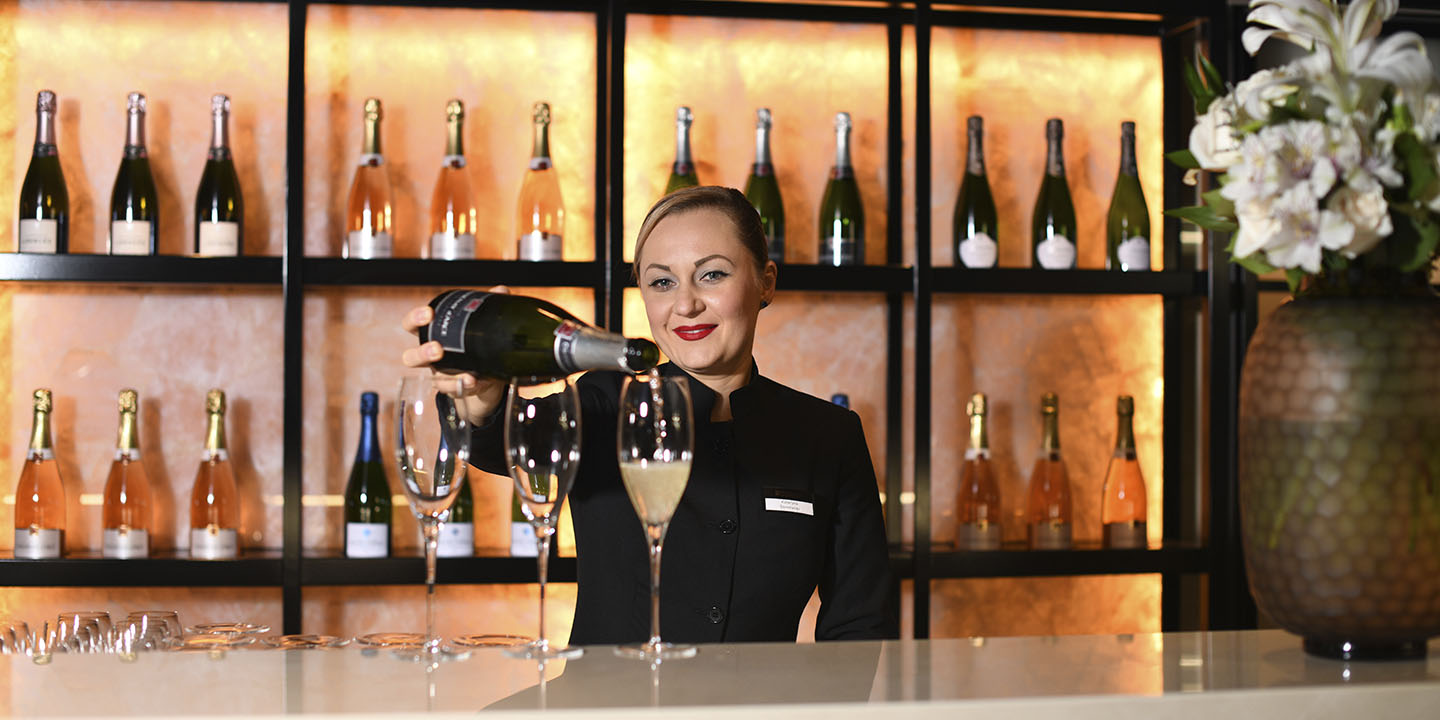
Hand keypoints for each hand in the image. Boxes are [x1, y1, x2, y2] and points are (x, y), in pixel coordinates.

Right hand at [401, 286, 509, 425]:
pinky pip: (454, 392)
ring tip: (464, 375)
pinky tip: (475, 382)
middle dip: (422, 353)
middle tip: (437, 349)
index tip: (428, 313)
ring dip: (445, 377)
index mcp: (433, 335)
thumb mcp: (481, 325)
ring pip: (432, 379)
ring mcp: (441, 375)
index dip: (415, 319)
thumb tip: (501, 291)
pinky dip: (465, 387)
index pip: (412, 325)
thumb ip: (489, 306)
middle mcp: (431, 357)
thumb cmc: (475, 343)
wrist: (486, 374)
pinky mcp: (454, 390)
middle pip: (411, 358)